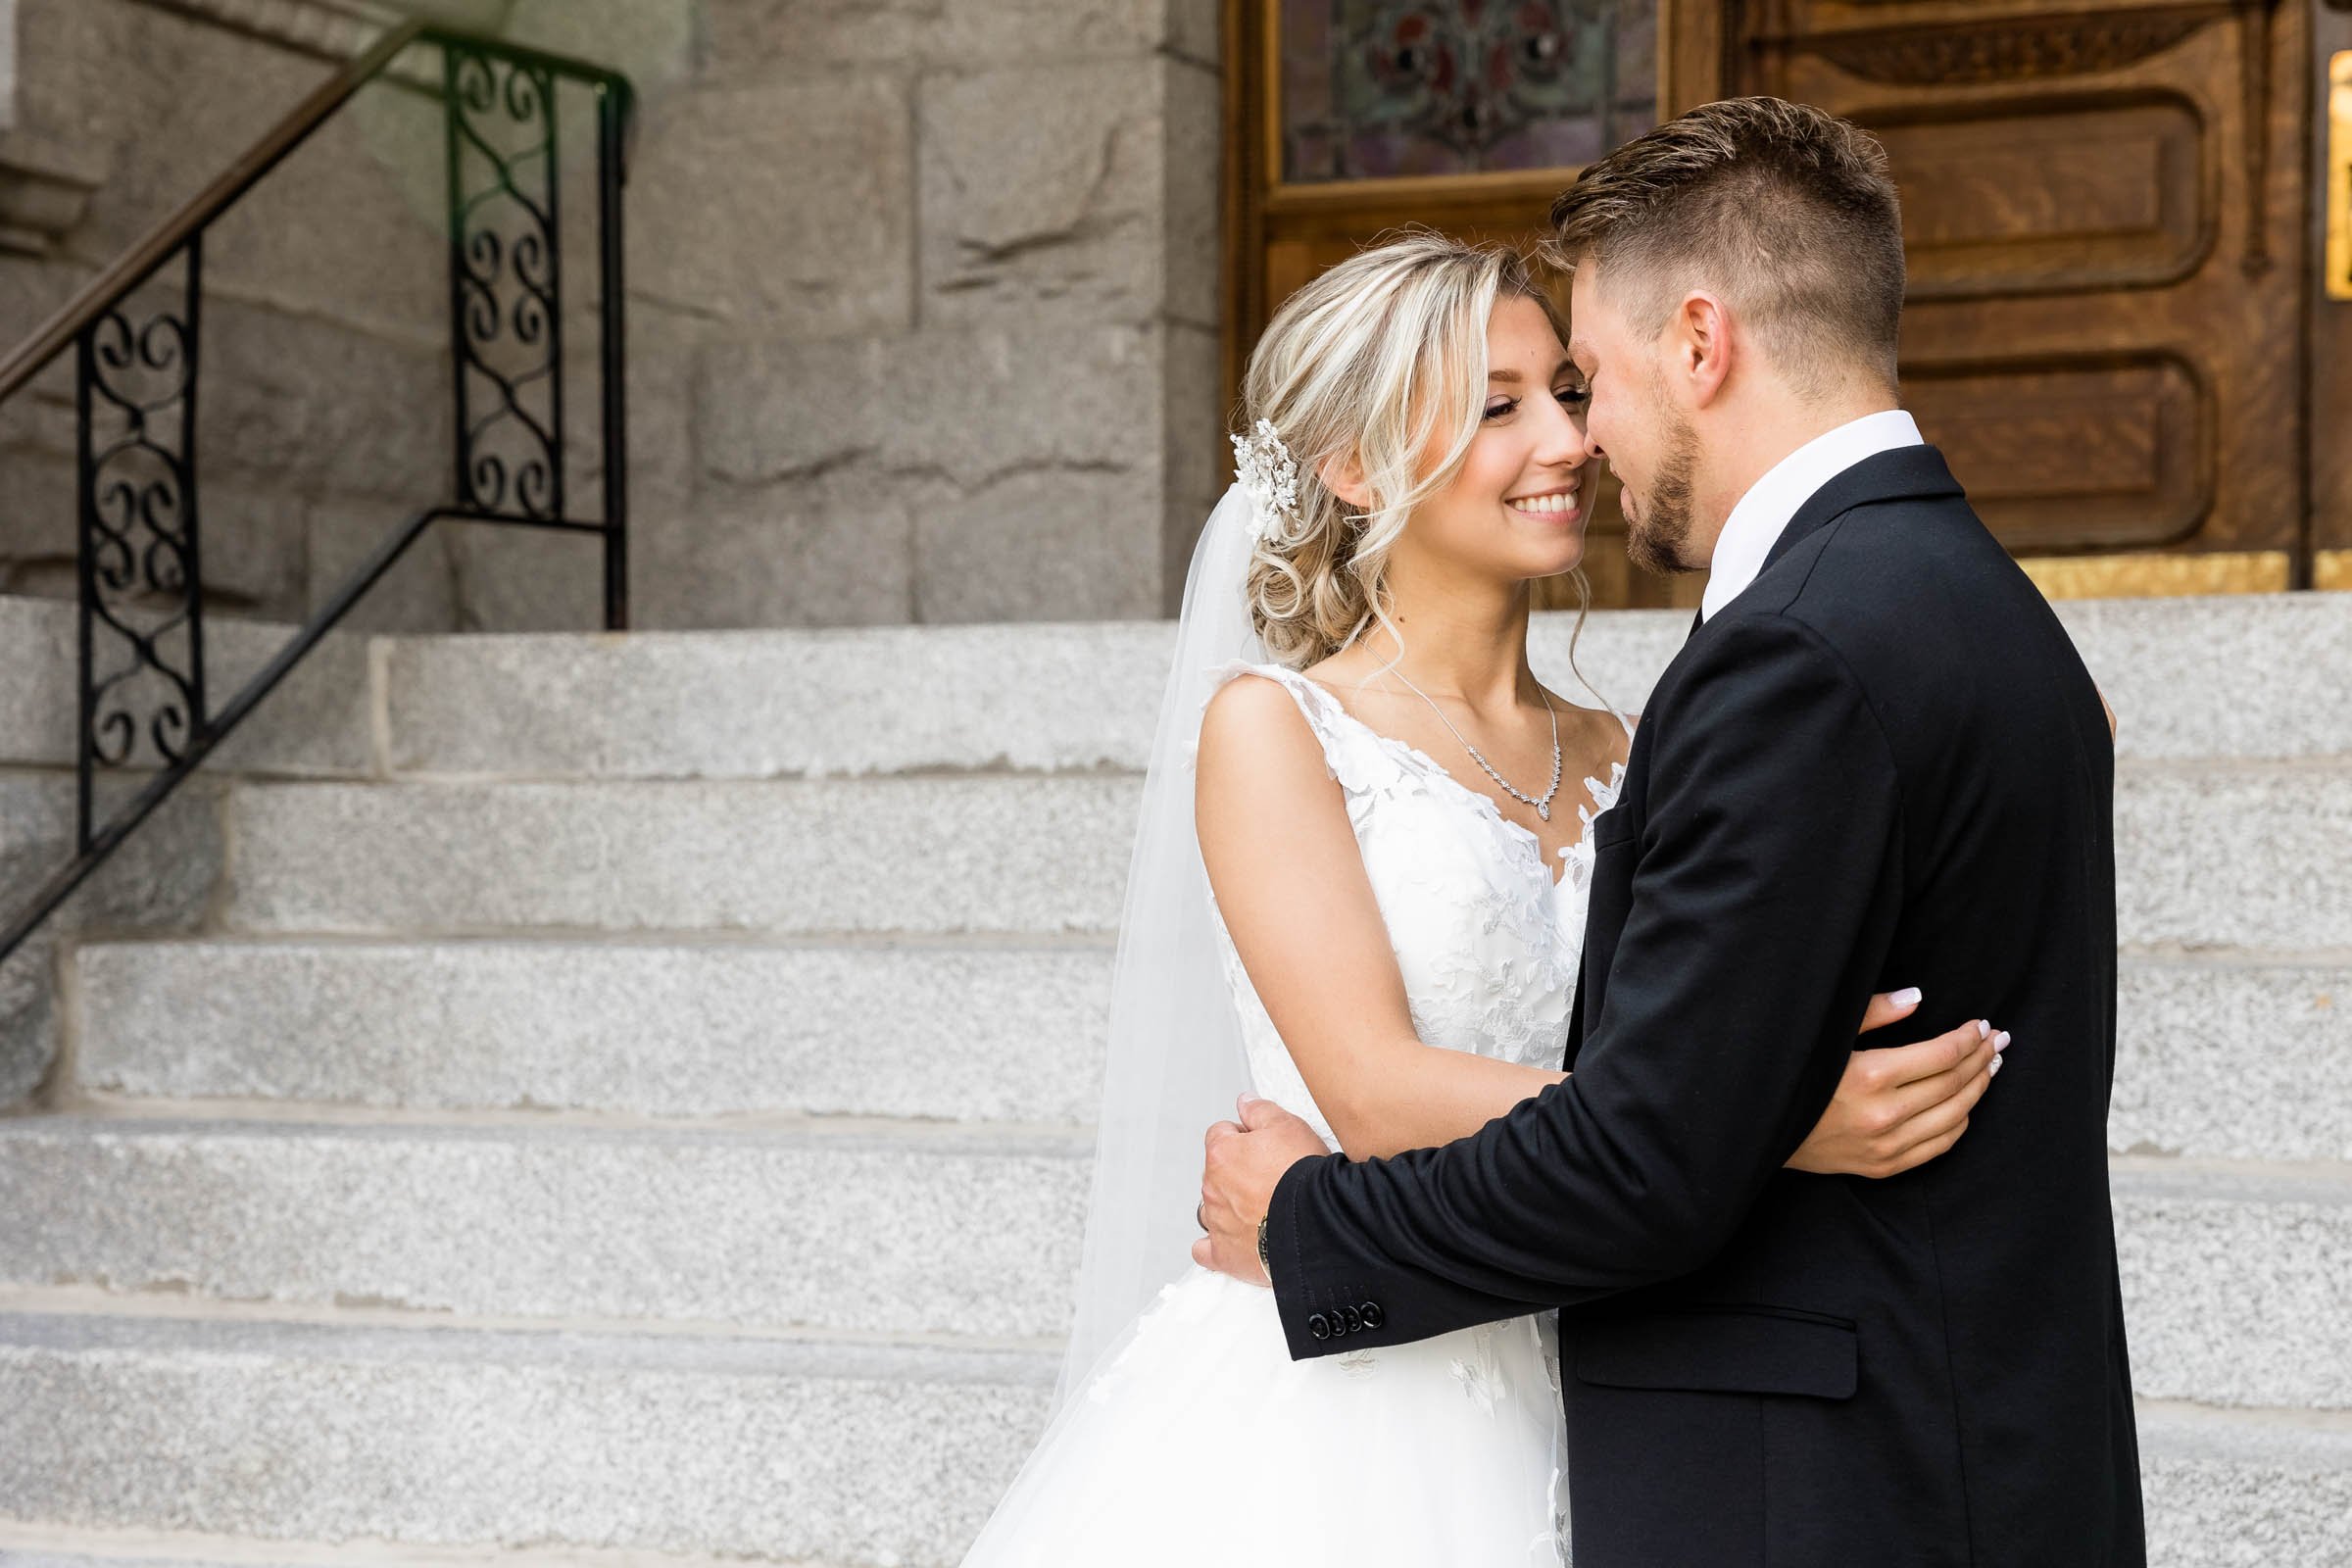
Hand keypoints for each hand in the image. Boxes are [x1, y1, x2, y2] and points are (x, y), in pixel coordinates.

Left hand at [1192, 1094, 1326, 1286]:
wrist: (1317, 1224)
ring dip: (1228, 1206)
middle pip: (1216, 1171)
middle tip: (1270, 1177)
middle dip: (1237, 1172)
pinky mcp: (1225, 1254)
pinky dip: (1214, 1246)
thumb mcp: (1288, 1126)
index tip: (1263, 1145)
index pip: (1220, 1134)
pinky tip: (1231, 1242)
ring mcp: (1217, 1222)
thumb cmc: (1304, 1175)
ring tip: (1258, 1209)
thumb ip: (1260, 1110)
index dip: (1243, 1136)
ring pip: (1211, 1208)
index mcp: (1222, 1154)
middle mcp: (1213, 1187)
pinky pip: (1205, 1250)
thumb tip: (1244, 1102)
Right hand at [1785, 989, 2007, 1178]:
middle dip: (1982, 1058)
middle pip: (1954, 1083)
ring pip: (1955, 1116)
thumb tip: (1917, 997)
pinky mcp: (1885, 1166)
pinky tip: (1966, 1103)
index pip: (1941, 1054)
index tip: (1981, 1025)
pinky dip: (1961, 1122)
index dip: (1967, 1038)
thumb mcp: (1826, 1036)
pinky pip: (1940, 1145)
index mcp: (1870, 1076)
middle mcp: (1884, 1114)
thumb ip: (1873, 1014)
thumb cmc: (1793, 1075)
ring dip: (1978, 1088)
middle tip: (1997, 1040)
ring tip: (1990, 1067)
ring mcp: (1887, 1146)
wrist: (1763, 1131)